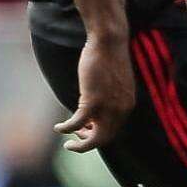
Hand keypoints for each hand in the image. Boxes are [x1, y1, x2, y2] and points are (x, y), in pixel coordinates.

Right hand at [55, 34, 136, 152]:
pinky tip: (58, 128)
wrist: (109, 41)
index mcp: (128, 105)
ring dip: (79, 145)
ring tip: (68, 143)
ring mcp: (108, 107)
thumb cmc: (109, 56)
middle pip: (105, 139)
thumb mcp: (115, 82)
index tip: (87, 130)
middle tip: (76, 140)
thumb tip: (98, 107)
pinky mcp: (92, 101)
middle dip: (89, 143)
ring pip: (94, 139)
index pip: (114, 130)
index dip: (99, 134)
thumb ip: (111, 97)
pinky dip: (66, 129)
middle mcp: (121, 110)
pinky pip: (77, 123)